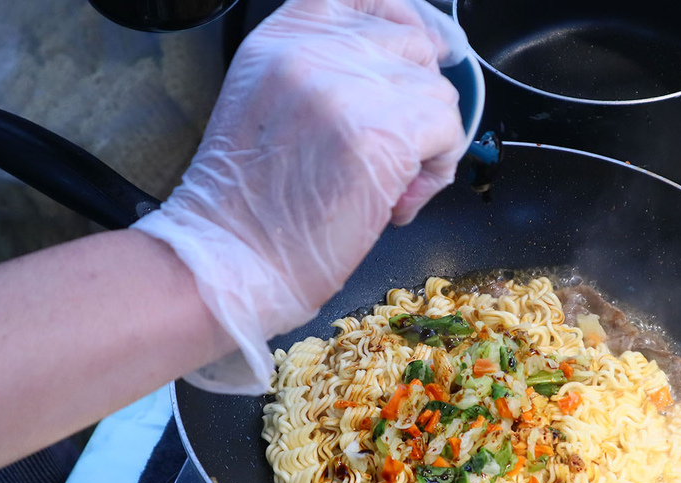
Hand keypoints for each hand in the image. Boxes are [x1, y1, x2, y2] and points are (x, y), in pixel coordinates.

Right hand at [132, 0, 467, 393]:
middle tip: (394, 151)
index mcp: (285, 34)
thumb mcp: (271, 100)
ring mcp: (348, 88)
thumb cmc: (252, 202)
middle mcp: (316, 50)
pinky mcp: (380, 135)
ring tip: (393, 184)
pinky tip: (401, 199)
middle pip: (415, 48)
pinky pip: (448, 131)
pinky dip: (437, 169)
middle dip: (418, 101)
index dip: (407, 25)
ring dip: (429, 143)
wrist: (232, 258)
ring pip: (438, 93)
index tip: (422, 57)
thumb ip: (328, 69)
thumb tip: (408, 66)